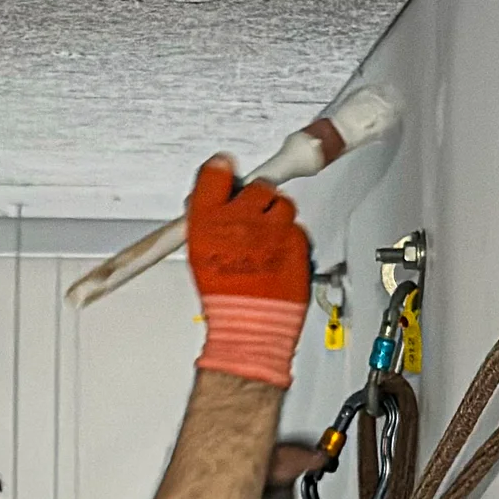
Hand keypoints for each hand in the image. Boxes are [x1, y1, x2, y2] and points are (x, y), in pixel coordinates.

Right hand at [186, 157, 311, 389]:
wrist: (250, 328)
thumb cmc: (224, 299)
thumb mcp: (200, 254)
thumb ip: (210, 221)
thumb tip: (219, 203)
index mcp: (209, 218)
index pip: (217, 171)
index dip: (224, 171)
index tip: (228, 174)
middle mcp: (240, 217)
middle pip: (257, 185)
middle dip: (258, 201)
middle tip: (253, 221)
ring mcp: (272, 227)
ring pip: (283, 205)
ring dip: (277, 218)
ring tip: (268, 242)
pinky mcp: (297, 240)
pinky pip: (298, 229)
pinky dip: (291, 239)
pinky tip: (279, 257)